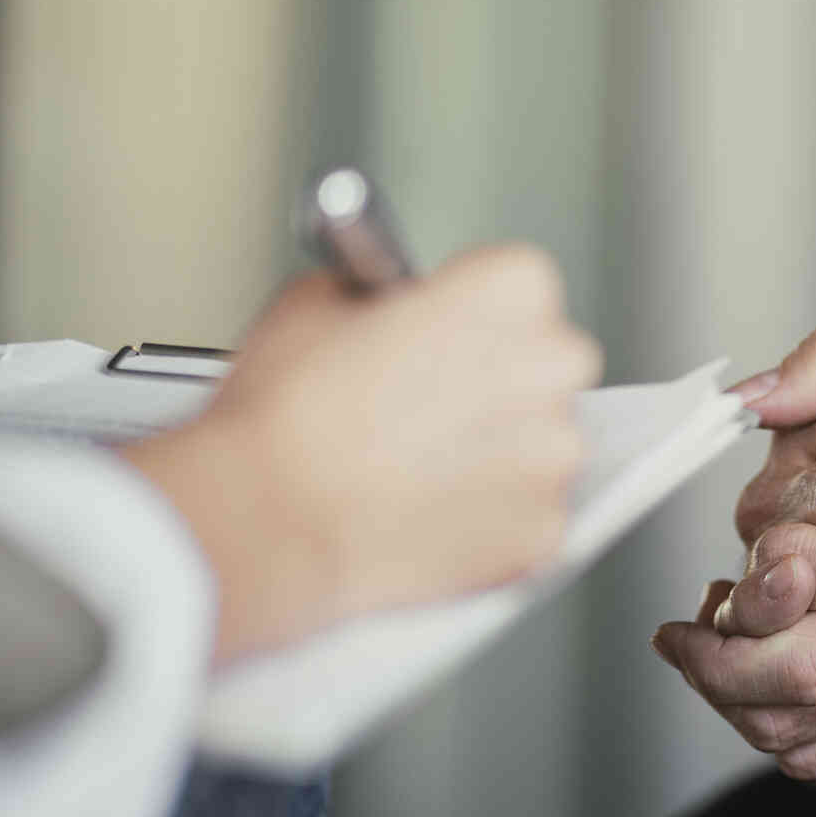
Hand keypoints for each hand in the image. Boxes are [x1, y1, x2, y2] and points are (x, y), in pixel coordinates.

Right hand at [126, 244, 601, 663]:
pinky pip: (530, 516)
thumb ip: (376, 294)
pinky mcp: (540, 532)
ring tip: (419, 468)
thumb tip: (385, 308)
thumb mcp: (314, 302)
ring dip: (499, 453)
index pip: (519, 284)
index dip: (471, 311)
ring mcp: (551, 457)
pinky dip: (491, 521)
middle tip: (429, 402)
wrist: (264, 525)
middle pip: (547, 361)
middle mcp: (549, 366)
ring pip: (544, 444)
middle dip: (500, 380)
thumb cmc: (285, 419)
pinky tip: (429, 514)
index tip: (442, 331)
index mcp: (508, 291)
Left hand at [652, 267, 815, 790]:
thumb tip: (768, 381)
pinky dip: (815, 742)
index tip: (692, 608)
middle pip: (794, 697)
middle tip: (688, 646)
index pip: (796, 609)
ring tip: (724, 673)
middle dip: (725, 678)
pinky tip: (792, 701)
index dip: (733, 616)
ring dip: (758, 712)